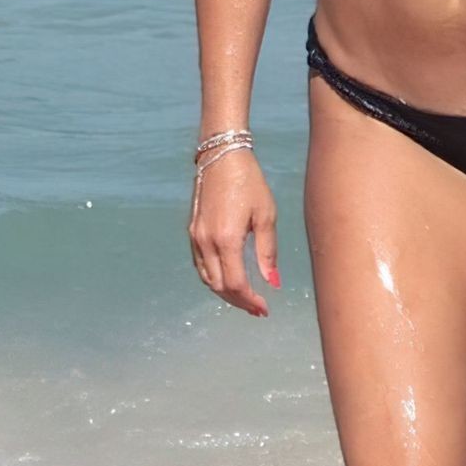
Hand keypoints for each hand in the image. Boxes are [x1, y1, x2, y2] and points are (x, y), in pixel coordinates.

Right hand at [188, 149, 279, 316]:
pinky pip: (200, 265)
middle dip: (238, 301)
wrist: (221, 156)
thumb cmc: (249, 182)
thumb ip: (267, 252)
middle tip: (258, 309)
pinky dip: (214, 278)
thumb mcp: (266, 215)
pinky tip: (229, 279)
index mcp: (226, 239)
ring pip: (207, 278)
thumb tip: (273, 282)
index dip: (250, 301)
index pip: (236, 284)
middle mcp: (205, 242)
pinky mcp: (192, 231)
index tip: (265, 308)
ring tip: (246, 298)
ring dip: (225, 292)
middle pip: (219, 286)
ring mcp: (195, 237)